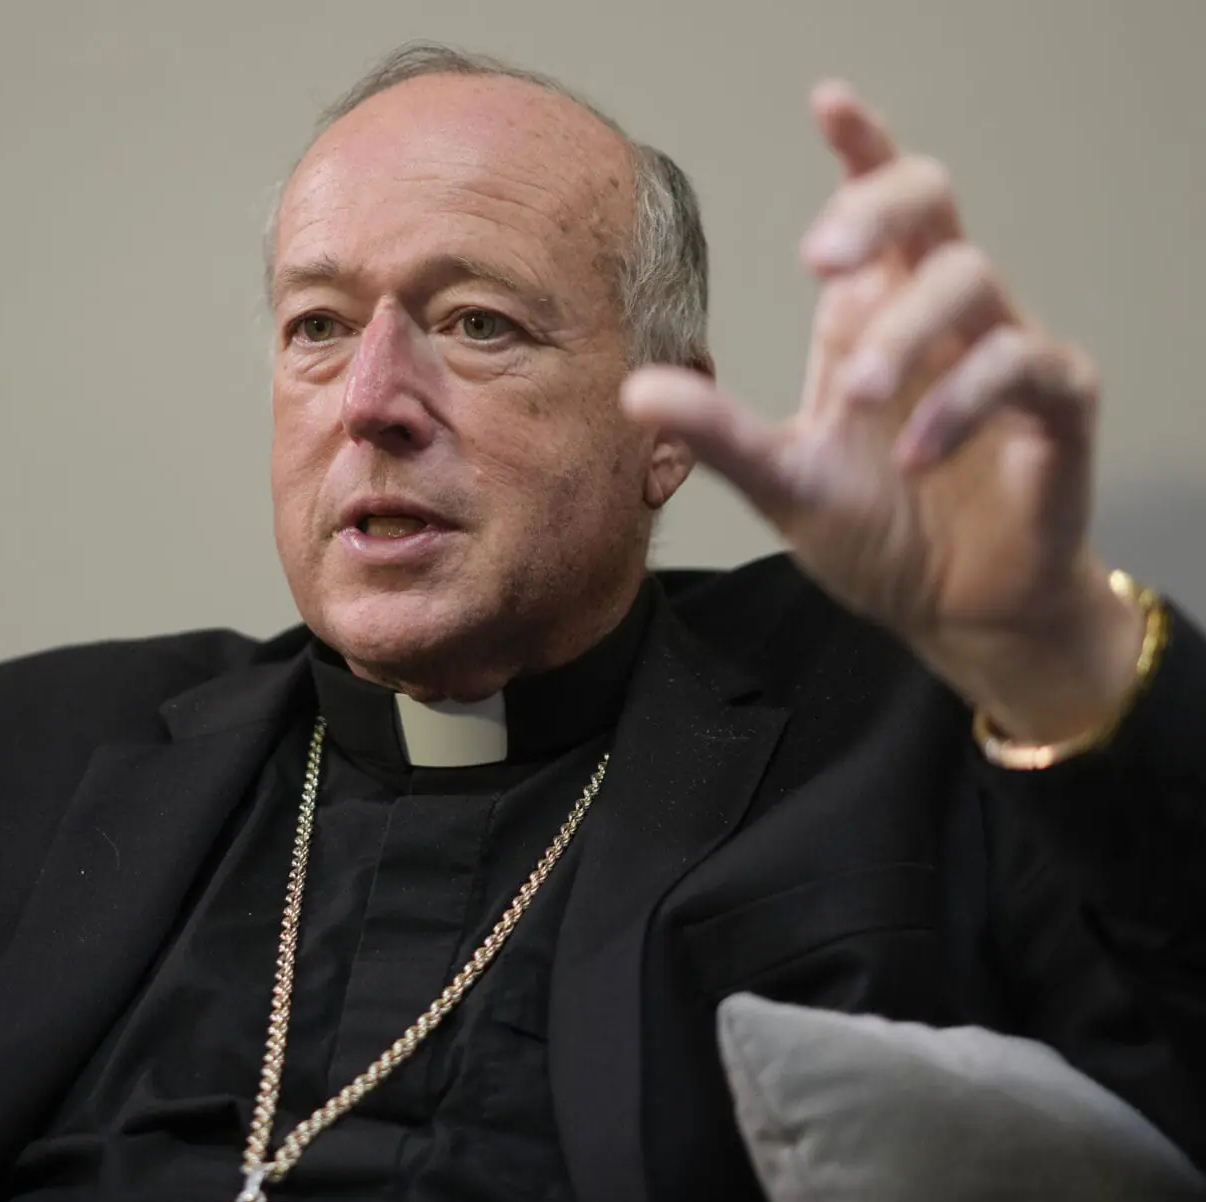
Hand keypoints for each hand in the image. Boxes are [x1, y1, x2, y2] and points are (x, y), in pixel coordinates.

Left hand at [621, 81, 1142, 743]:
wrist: (954, 612)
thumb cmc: (880, 530)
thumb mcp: (783, 481)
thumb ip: (716, 434)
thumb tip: (632, 391)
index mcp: (871, 316)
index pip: (877, 204)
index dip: (862, 146)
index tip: (828, 101)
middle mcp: (938, 317)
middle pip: (932, 204)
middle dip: (875, 210)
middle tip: (815, 259)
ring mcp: (1004, 353)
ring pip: (972, 281)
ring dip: (907, 336)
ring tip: (857, 402)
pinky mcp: (1057, 405)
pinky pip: (1025, 366)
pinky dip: (962, 405)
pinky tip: (917, 457)